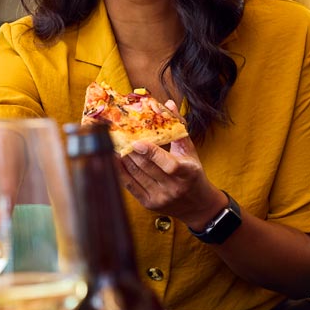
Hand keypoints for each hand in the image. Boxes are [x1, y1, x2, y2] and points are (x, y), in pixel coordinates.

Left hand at [117, 103, 225, 227]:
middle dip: (129, 150)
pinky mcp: (149, 204)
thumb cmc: (192, 173)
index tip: (137, 141)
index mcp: (188, 173)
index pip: (169, 164)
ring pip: (135, 174)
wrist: (197, 205)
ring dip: (121, 158)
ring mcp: (160, 198)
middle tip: (117, 135)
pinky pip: (129, 185)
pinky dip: (119, 171)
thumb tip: (167, 104)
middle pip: (146, 167)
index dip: (152, 153)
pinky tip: (113, 159)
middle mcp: (174, 188)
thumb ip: (178, 127)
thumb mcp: (189, 150)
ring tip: (112, 144)